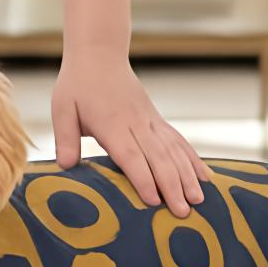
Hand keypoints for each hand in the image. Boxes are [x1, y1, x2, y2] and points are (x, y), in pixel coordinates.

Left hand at [51, 43, 211, 215]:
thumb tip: (66, 167)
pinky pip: (178, 140)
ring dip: (187, 176)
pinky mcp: (156, 119)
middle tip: (183, 212)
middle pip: (158, 157)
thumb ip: (66, 138)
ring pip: (173, 150)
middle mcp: (136, 123)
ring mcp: (150, 120)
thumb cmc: (77, 84)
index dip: (143, 178)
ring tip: (199, 200)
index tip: (154, 201)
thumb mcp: (62, 108)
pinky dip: (192, 159)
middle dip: (172, 186)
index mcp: (111, 124)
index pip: (130, 155)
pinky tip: (204, 176)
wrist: (99, 54)